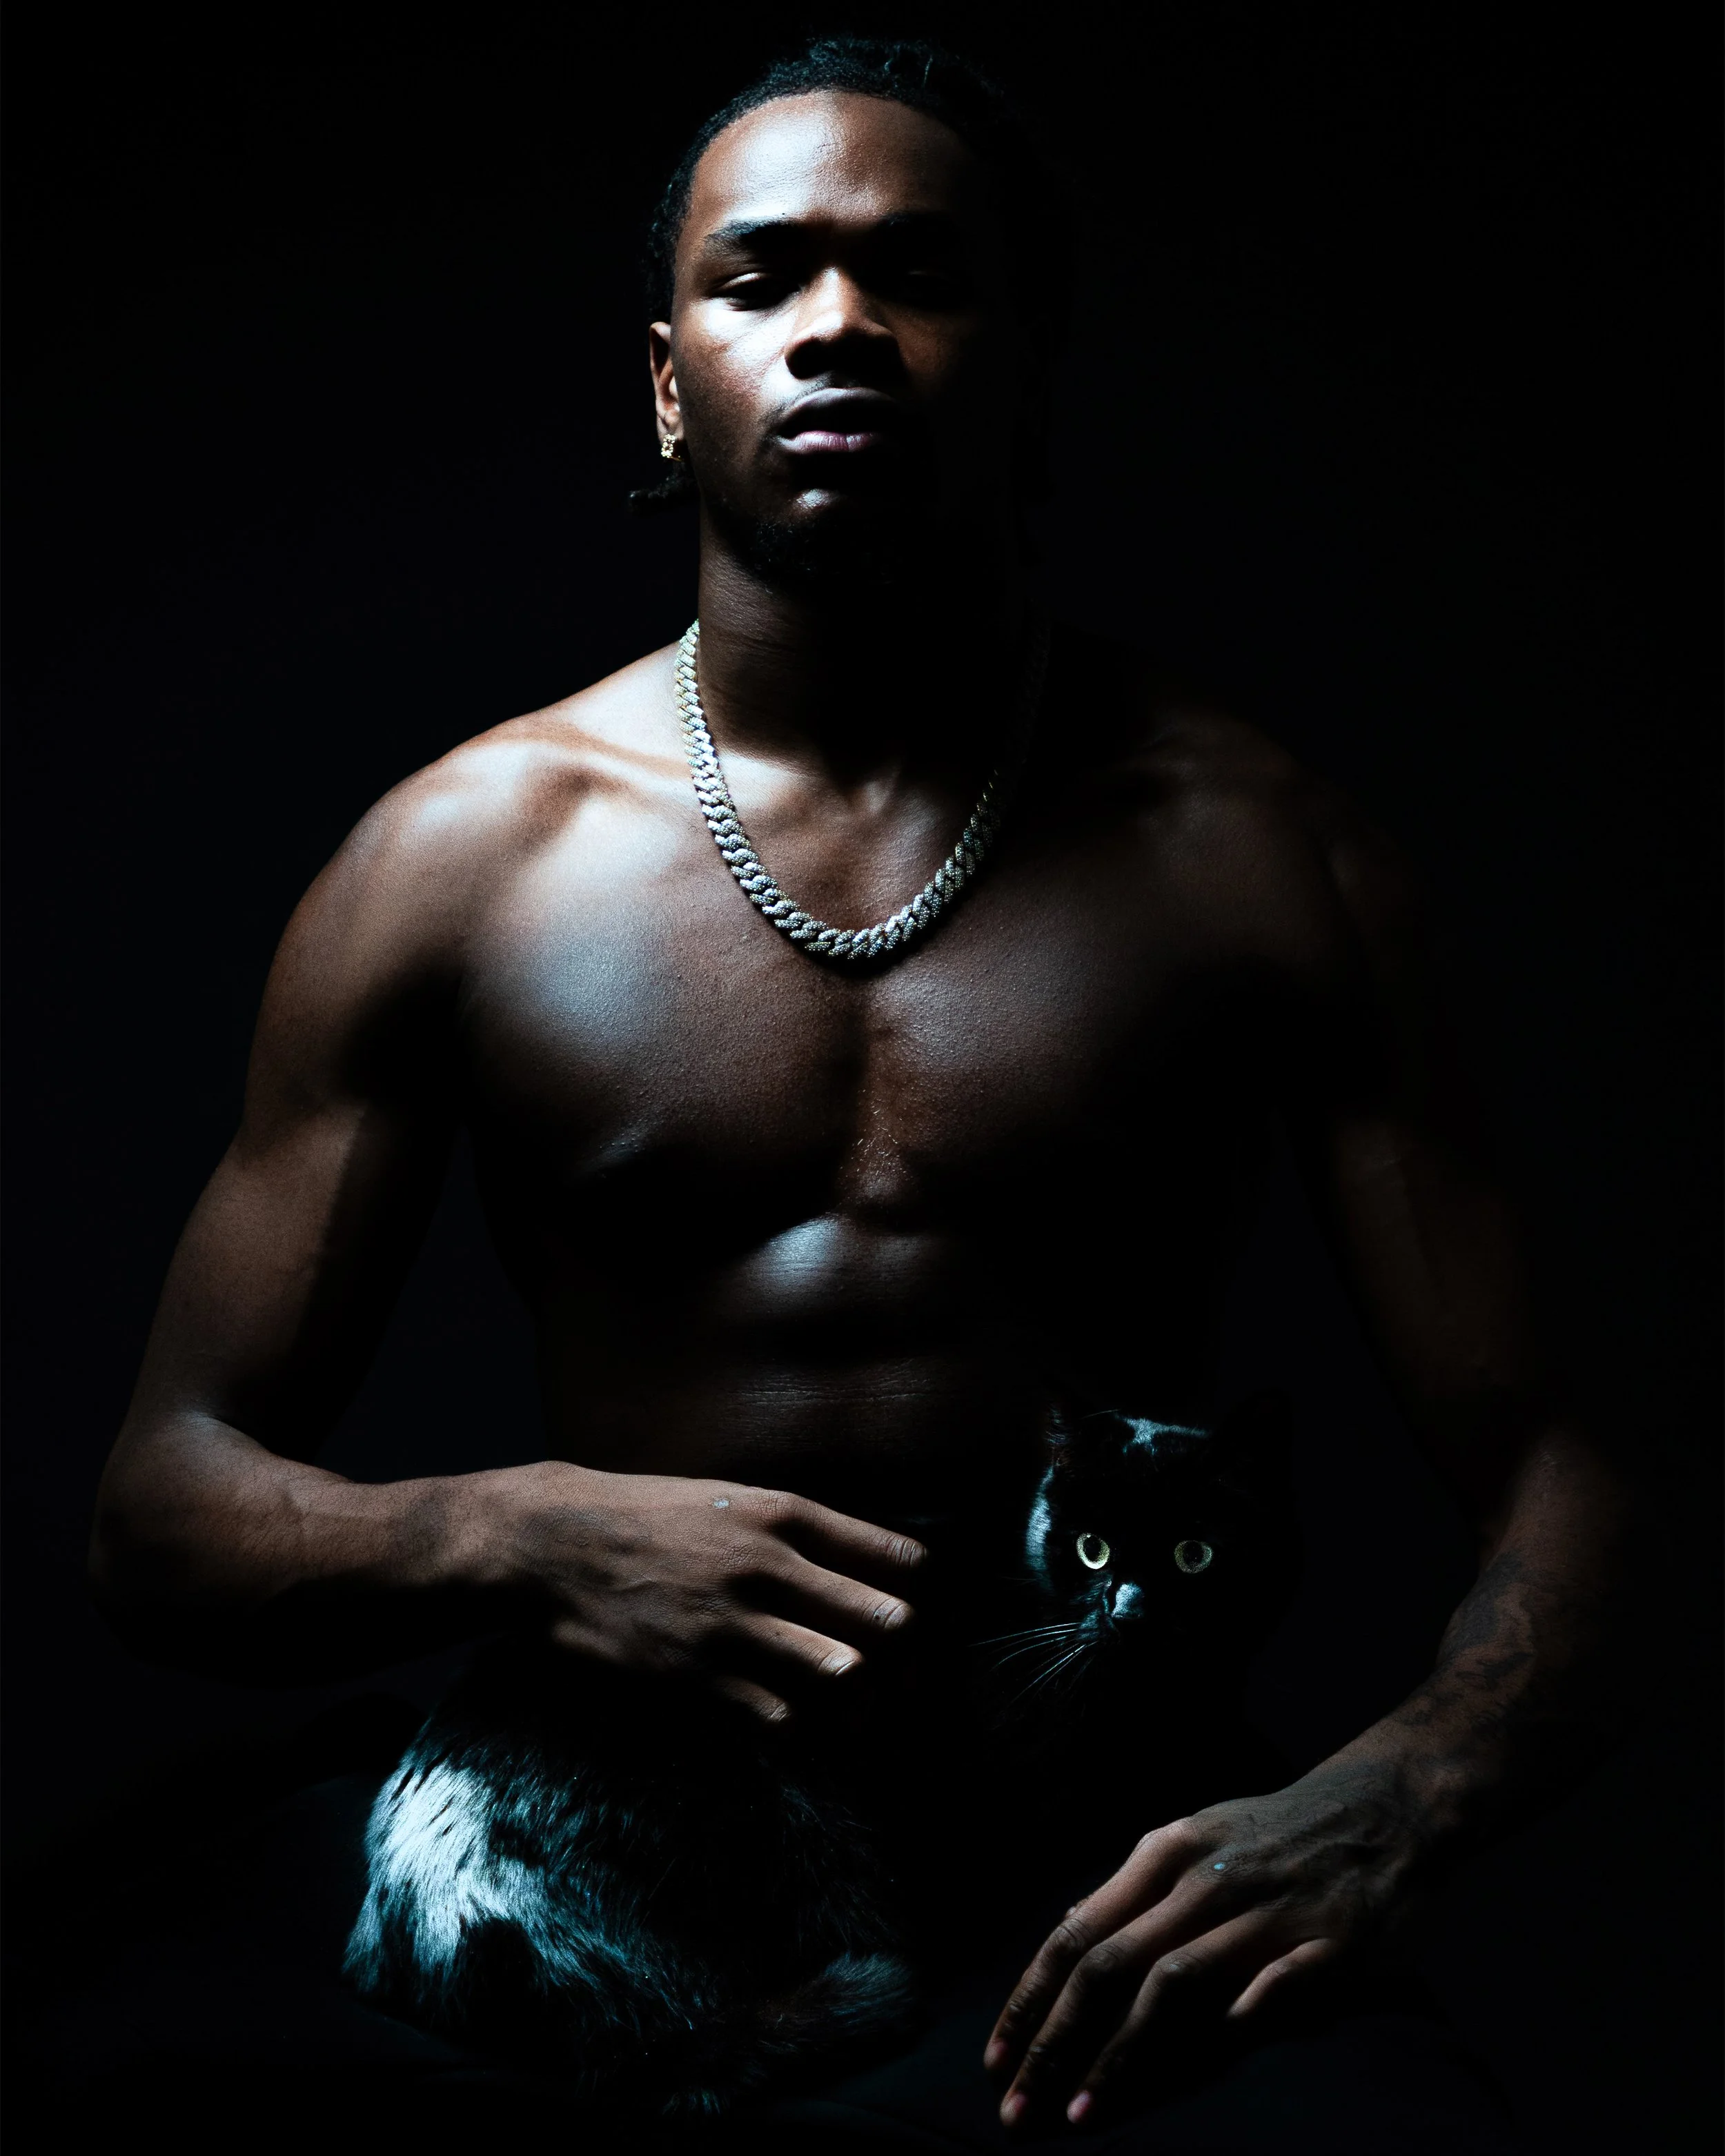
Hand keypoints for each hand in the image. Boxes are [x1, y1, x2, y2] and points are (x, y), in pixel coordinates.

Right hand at [486, 1460, 925, 1721]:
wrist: (553, 1543)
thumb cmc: (647, 1516)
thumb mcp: (731, 1498)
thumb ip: (797, 1531)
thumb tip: (866, 1568)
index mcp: (785, 1514)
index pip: (900, 1559)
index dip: (920, 1595)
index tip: (914, 1616)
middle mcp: (771, 1565)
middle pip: (889, 1622)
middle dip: (909, 1656)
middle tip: (905, 1677)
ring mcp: (735, 1623)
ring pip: (844, 1674)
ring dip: (861, 1701)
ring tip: (861, 1712)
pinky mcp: (698, 1676)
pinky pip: (782, 1719)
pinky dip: (800, 1728)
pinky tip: (795, 1722)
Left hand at [984, 1762, 1430, 2133]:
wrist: (1387, 1804)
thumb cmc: (1276, 1836)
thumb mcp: (1195, 1840)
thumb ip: (1137, 1893)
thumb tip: (1066, 1937)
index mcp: (1165, 1855)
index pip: (1077, 1932)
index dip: (1030, 2000)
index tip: (996, 2061)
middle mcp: (1204, 1881)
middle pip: (1111, 1964)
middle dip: (1054, 2041)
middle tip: (1017, 2109)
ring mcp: (1267, 1914)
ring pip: (1175, 1983)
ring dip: (1121, 2054)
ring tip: (1081, 2112)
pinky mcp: (1332, 1945)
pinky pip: (1276, 1987)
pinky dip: (1241, 2015)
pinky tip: (1212, 2052)